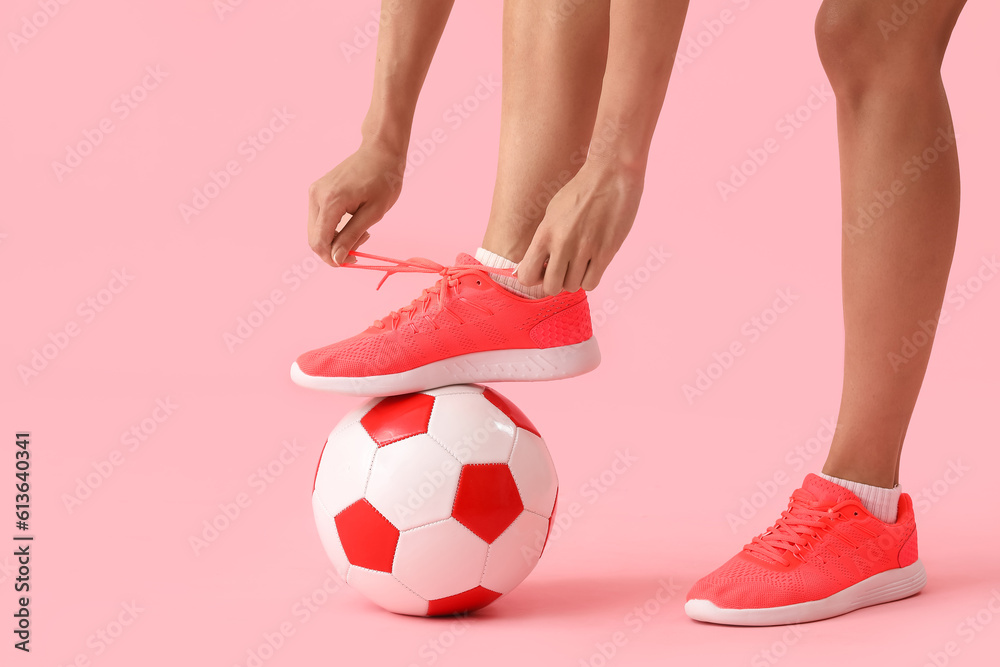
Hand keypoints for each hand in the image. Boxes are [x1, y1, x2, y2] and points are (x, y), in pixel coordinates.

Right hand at [307, 141, 405, 266]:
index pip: (320, 242)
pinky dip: (333, 228)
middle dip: (334, 250)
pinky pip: (320, 219)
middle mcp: (317, 196)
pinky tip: (353, 222)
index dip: (333, 258)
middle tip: (361, 245)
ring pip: (316, 230)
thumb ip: (352, 236)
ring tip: (361, 231)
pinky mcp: (318, 191)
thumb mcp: (373, 213)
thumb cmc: (384, 179)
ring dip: (335, 239)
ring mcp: (315, 192)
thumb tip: (337, 259)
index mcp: (331, 201)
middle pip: (314, 238)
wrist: (380, 151)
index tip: (352, 261)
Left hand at [517, 161, 643, 294]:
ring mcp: (584, 249)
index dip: (534, 278)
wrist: (611, 175)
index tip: (543, 270)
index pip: (526, 276)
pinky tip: (593, 264)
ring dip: (575, 279)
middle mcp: (562, 244)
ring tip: (580, 263)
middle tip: (563, 270)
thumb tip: (538, 262)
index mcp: (544, 233)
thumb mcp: (552, 212)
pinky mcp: (605, 252)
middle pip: (551, 287)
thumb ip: (544, 238)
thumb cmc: (581, 191)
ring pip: (572, 287)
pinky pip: (591, 283)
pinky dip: (590, 278)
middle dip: (556, 282)